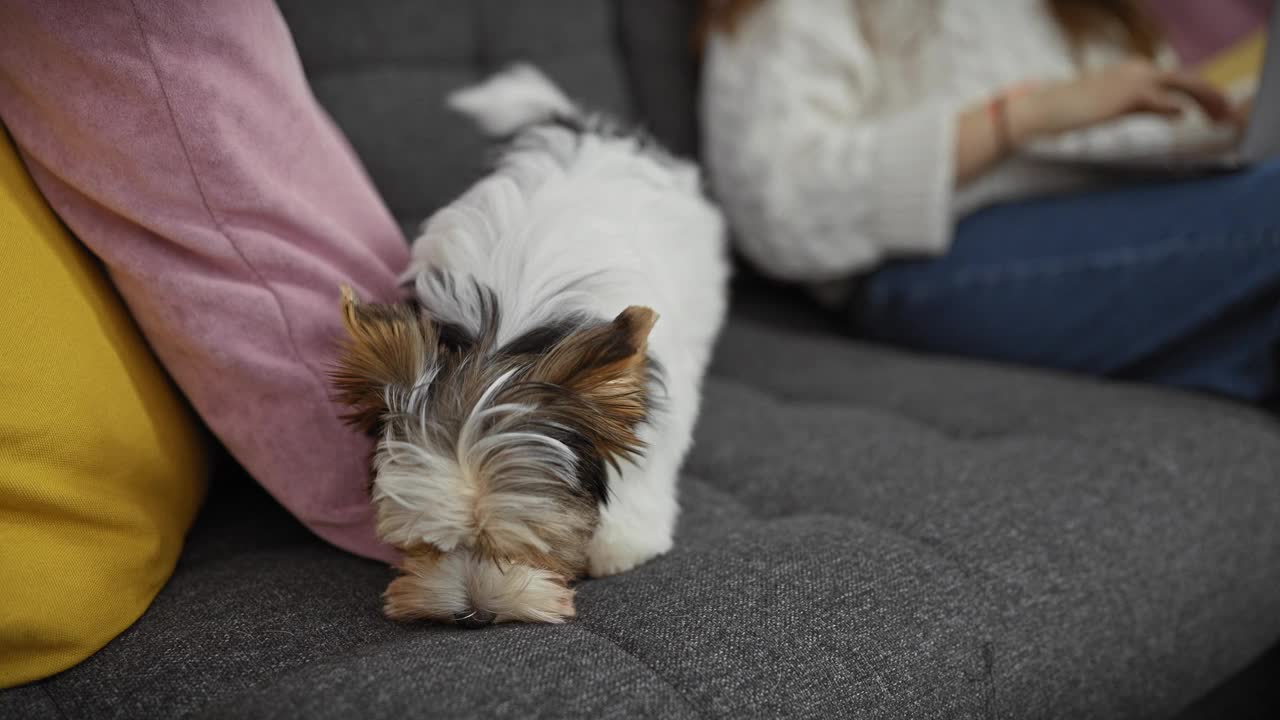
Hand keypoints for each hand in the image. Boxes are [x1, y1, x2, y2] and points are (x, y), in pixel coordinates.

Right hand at [1011, 59, 1239, 139]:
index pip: (1177, 80)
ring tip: (1220, 116)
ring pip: (1182, 85)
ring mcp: (1134, 80)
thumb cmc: (1075, 111)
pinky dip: (1176, 108)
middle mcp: (1138, 70)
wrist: (1046, 108)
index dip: (1201, 94)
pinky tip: (1187, 117)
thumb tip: (1179, 112)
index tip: (1215, 109)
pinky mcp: (1127, 95)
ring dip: (1205, 101)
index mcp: (1134, 71)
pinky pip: (1160, 101)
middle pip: (1187, 79)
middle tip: (1227, 114)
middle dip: (1211, 96)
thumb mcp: (1118, 108)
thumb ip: (1149, 107)